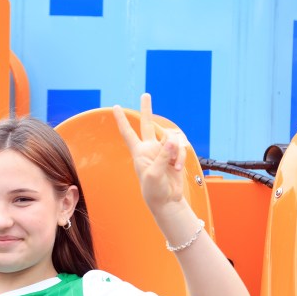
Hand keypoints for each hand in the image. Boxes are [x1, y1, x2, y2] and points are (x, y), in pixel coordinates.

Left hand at [113, 93, 187, 211]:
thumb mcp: (155, 173)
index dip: (122, 120)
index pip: (127, 133)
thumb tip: (172, 140)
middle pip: (147, 124)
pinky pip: (181, 148)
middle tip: (145, 95)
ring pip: (172, 139)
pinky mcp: (174, 155)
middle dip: (146, 109)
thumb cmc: (154, 190)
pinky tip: (177, 169)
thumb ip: (163, 155)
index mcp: (138, 152)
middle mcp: (149, 148)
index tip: (115, 107)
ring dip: (176, 153)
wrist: (167, 200)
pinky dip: (181, 158)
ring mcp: (163, 151)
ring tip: (173, 168)